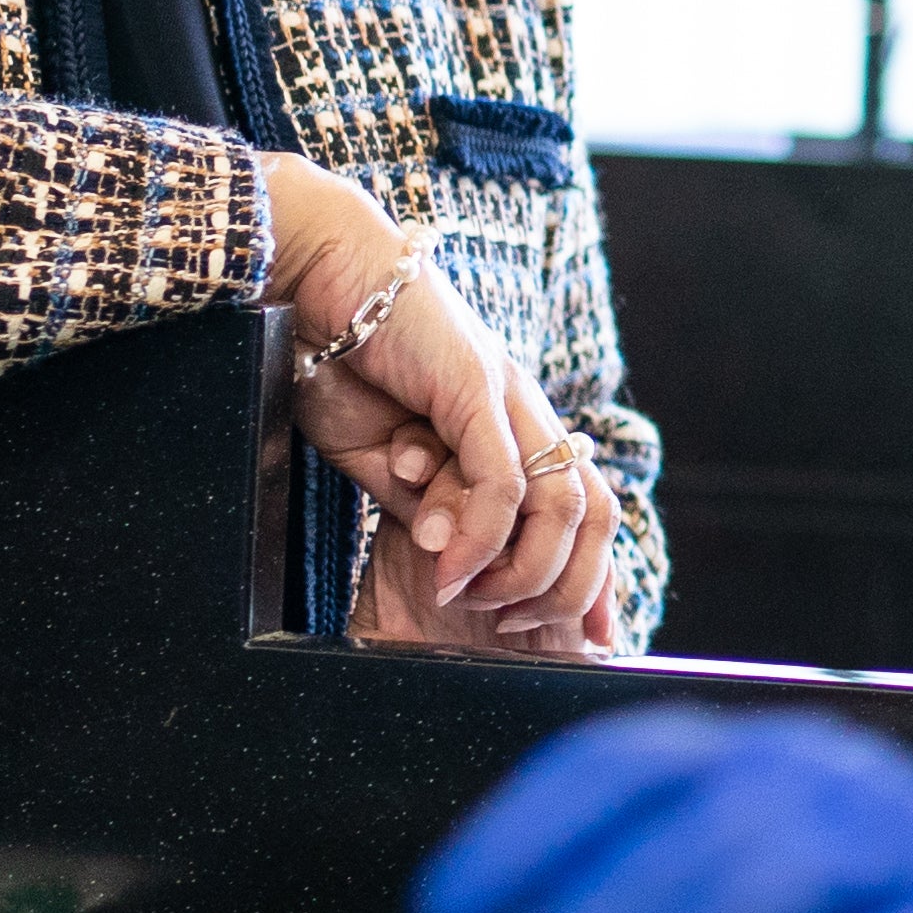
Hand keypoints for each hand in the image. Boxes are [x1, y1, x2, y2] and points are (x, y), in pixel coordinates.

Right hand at [269, 157, 612, 644]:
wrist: (317, 274)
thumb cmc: (342, 358)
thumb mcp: (385, 456)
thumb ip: (425, 502)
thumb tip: (454, 558)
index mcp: (513, 425)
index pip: (586, 506)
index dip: (595, 574)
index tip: (588, 638)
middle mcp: (526, 410)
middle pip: (594, 513)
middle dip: (567, 587)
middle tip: (510, 627)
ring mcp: (508, 396)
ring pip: (561, 504)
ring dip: (524, 568)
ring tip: (475, 600)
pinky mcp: (476, 387)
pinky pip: (501, 481)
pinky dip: (482, 537)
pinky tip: (450, 566)